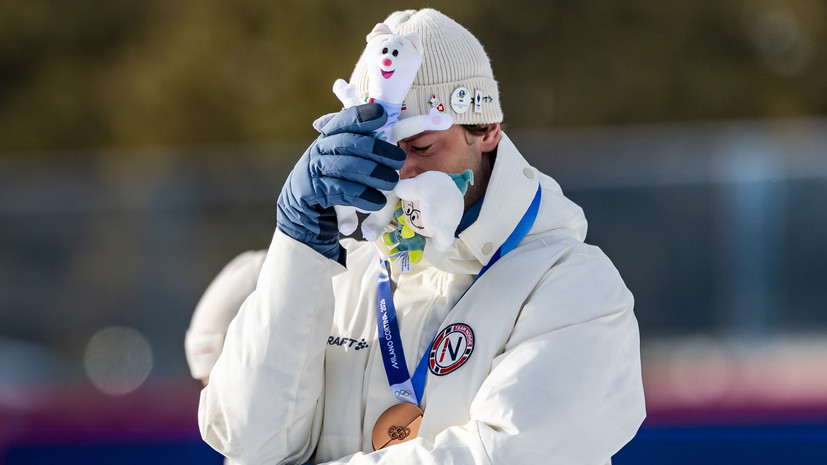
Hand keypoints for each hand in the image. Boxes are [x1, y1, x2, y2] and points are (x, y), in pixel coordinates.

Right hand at [277, 103, 405, 259]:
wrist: (301, 207)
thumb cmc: (330, 178)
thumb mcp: (340, 157)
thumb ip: (360, 144)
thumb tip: (390, 127)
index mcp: (328, 136)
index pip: (345, 120)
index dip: (364, 116)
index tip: (384, 116)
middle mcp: (319, 148)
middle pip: (350, 142)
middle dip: (378, 150)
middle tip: (400, 160)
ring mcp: (314, 169)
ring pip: (347, 166)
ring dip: (374, 174)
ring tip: (392, 182)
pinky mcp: (314, 191)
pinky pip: (342, 191)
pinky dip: (363, 196)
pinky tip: (378, 201)